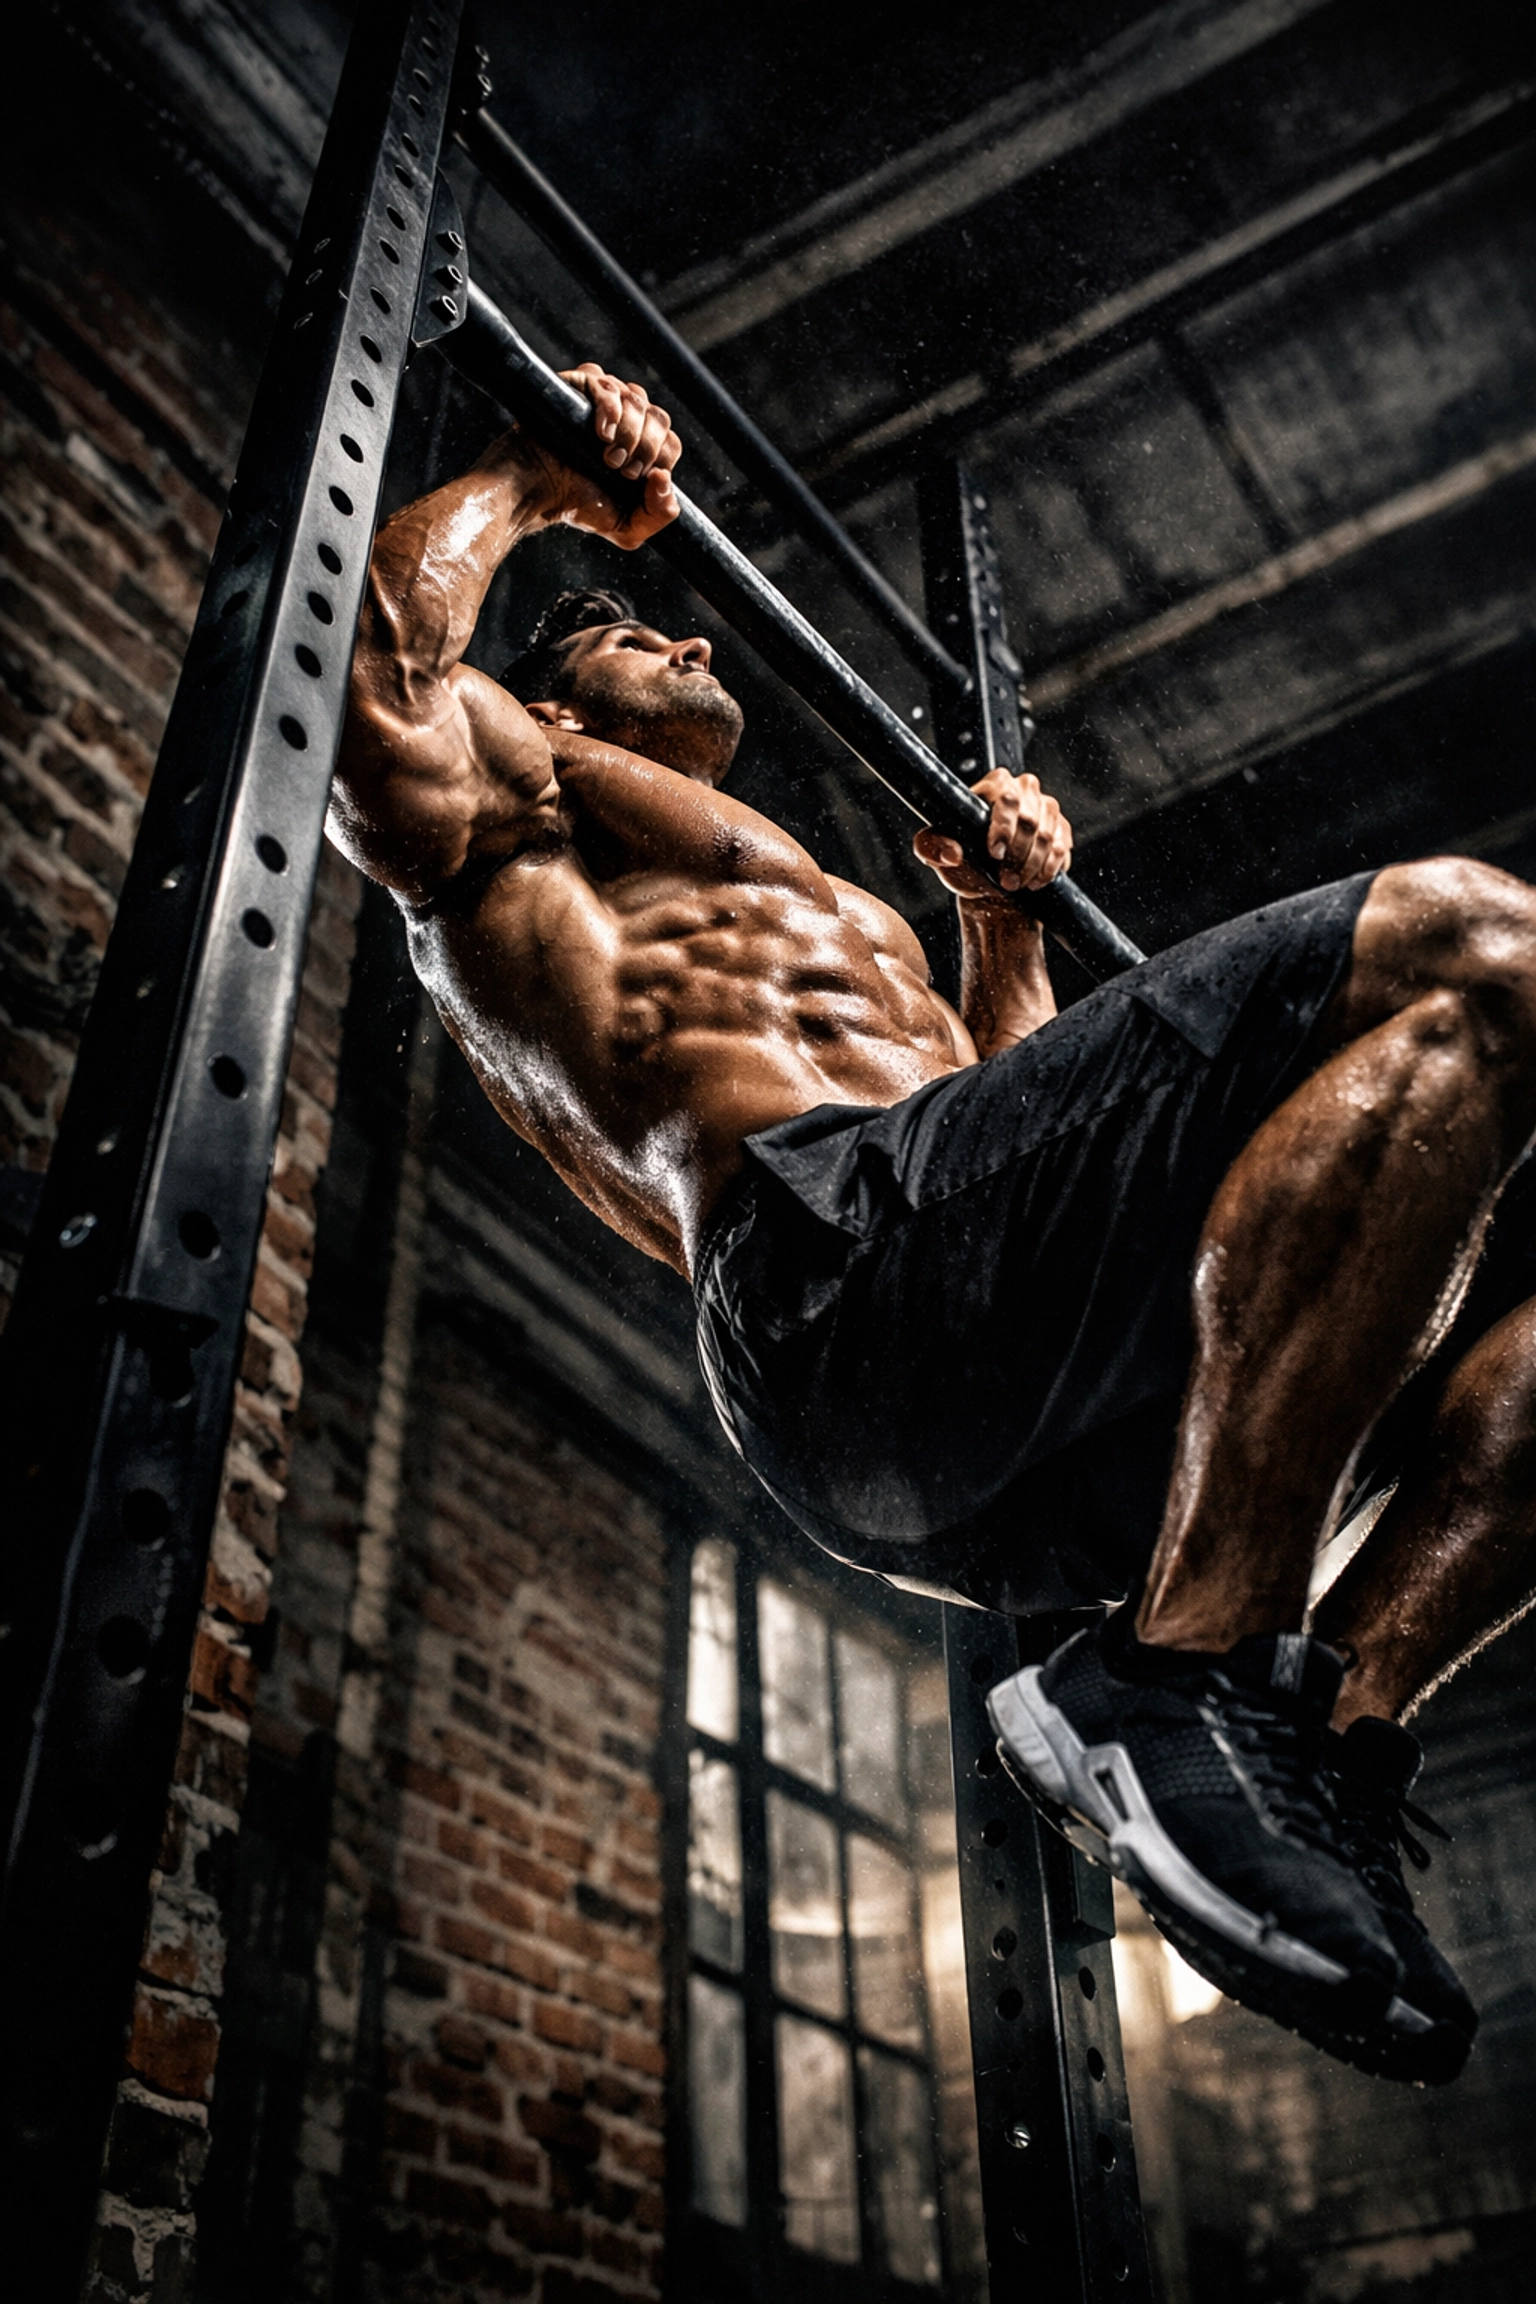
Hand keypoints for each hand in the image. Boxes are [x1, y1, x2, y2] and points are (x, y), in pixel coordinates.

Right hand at [549, 363, 680, 548]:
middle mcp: (627, 418)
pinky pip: (607, 385)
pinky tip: (600, 433)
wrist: (538, 491)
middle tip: (618, 469)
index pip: (671, 441)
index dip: (659, 460)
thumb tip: (666, 478)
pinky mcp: (580, 385)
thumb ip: (660, 514)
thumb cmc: (577, 505)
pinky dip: (610, 409)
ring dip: (628, 433)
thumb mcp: (627, 527)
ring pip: (637, 400)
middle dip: (645, 448)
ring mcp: (605, 398)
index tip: (632, 478)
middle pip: (659, 418)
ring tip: (604, 456)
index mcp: (642, 446)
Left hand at [913, 767, 1071, 898]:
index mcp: (995, 784)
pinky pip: (1062, 847)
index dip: (1003, 827)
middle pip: (1030, 819)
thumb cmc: (964, 860)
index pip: (1006, 798)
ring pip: (1047, 836)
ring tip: (1015, 884)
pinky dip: (1048, 869)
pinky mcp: (1062, 828)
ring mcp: (1047, 807)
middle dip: (1018, 855)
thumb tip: (951, 852)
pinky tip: (1035, 881)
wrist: (992, 881)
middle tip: (1006, 881)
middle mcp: (1025, 789)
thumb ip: (930, 847)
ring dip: (1032, 866)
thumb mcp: (938, 853)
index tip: (994, 854)